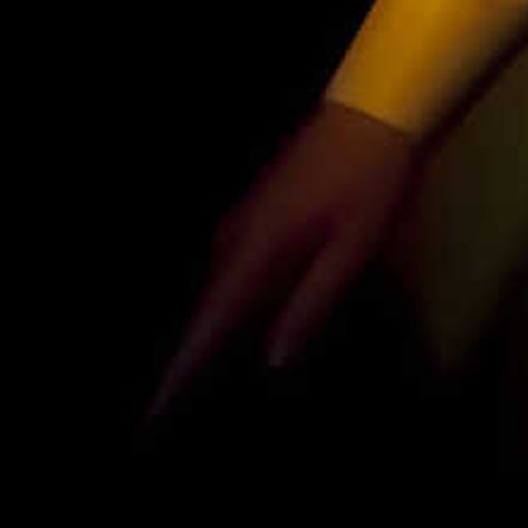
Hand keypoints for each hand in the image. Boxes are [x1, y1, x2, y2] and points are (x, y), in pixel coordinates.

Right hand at [153, 101, 422, 417]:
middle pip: (205, 312)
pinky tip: (248, 320)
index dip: (179, 373)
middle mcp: (234, 239)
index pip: (207, 324)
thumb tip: (272, 360)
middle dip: (195, 357)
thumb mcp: (355, 248)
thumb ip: (312, 302)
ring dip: (216, 327)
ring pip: (220, 290)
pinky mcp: (256, 211)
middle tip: (178, 410)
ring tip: (207, 377)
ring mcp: (241, 221)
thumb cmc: (371, 182)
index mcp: (255, 251)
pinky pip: (234, 268)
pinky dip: (235, 298)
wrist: (374, 112)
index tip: (153, 414)